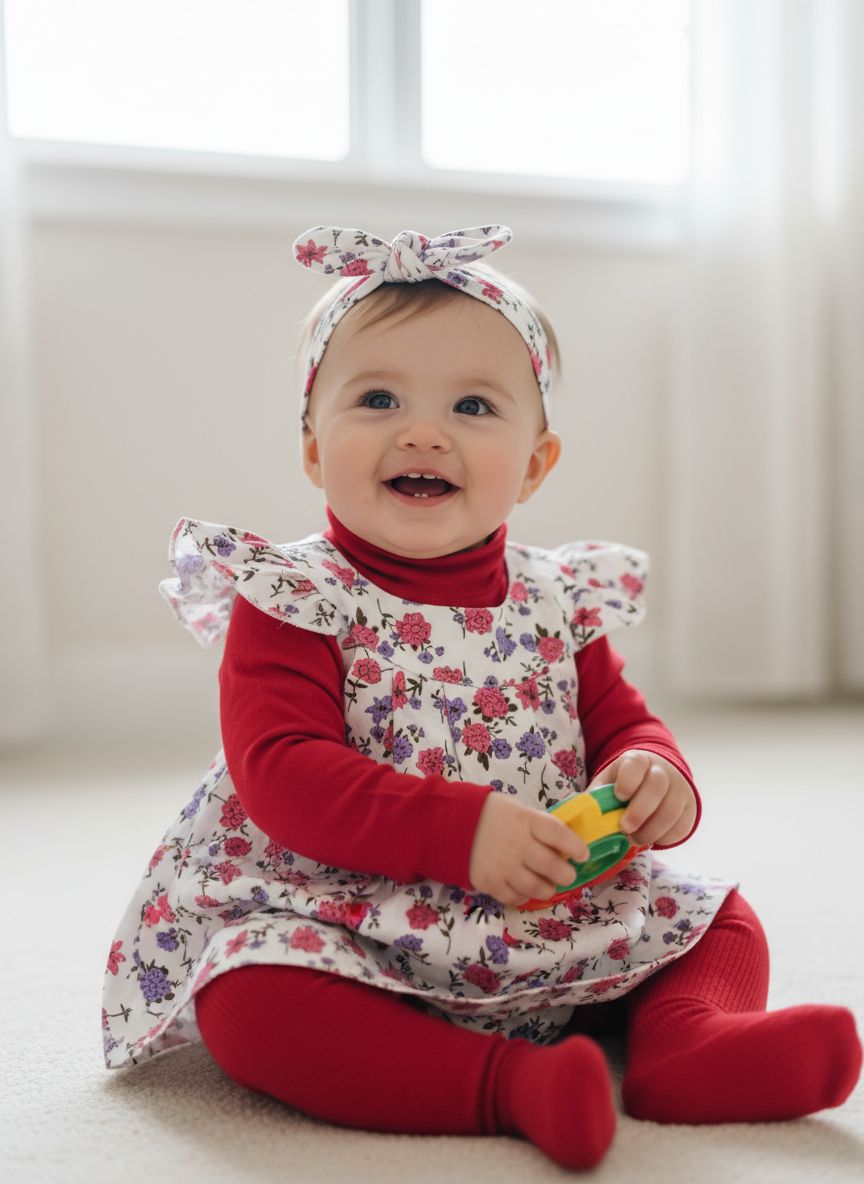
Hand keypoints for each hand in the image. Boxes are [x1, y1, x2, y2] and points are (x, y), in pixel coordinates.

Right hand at [469, 793, 590, 906]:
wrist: (449, 824)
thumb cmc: (489, 814)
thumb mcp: (516, 810)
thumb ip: (537, 825)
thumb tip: (562, 844)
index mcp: (526, 820)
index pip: (559, 834)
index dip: (576, 846)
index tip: (583, 855)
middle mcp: (517, 844)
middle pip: (553, 866)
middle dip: (566, 874)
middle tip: (567, 874)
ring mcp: (504, 866)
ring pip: (538, 888)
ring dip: (548, 889)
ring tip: (548, 885)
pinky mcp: (490, 883)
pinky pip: (516, 898)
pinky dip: (524, 897)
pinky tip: (524, 890)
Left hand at [586, 750, 696, 848]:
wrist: (657, 781)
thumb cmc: (625, 786)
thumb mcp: (609, 783)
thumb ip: (597, 797)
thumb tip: (580, 815)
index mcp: (637, 760)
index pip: (636, 764)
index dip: (628, 781)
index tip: (619, 796)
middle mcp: (662, 771)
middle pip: (657, 786)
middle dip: (640, 810)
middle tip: (625, 828)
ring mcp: (679, 789)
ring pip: (671, 809)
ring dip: (652, 829)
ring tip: (635, 839)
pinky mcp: (689, 809)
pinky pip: (681, 825)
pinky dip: (665, 836)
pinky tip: (651, 838)